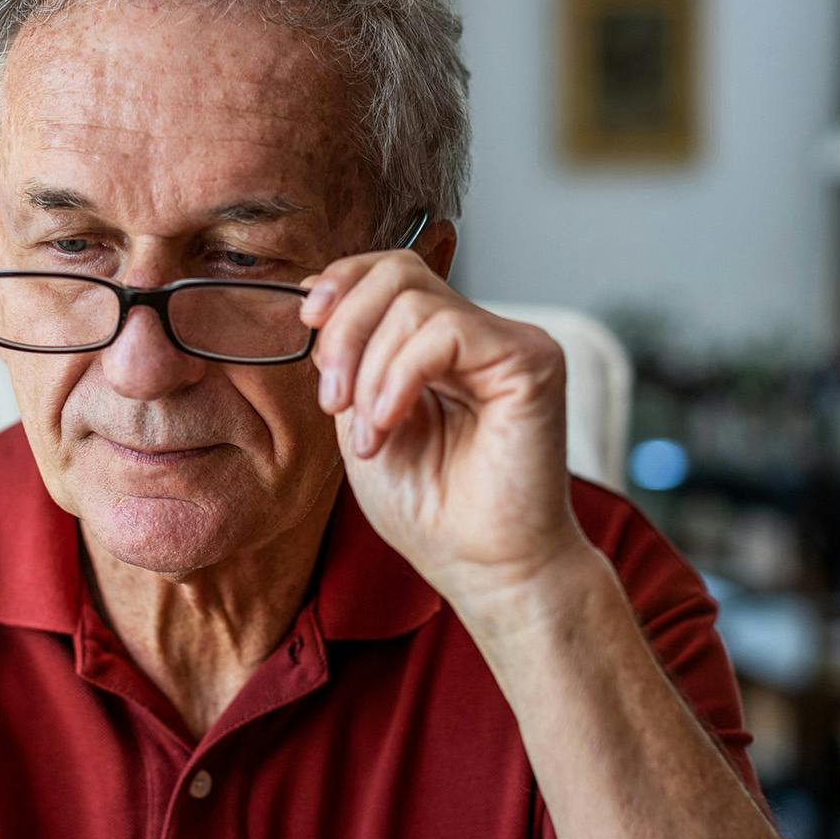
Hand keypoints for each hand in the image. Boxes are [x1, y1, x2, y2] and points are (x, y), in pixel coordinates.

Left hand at [298, 249, 593, 606]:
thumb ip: (349, 359)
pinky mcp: (532, 360)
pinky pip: (447, 332)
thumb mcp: (362, 419)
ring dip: (370, 372)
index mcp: (439, 343)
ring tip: (370, 435)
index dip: (342, 281)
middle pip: (398, 272)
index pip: (390, 270)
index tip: (307, 324)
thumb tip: (314, 295)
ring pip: (415, 304)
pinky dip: (401, 377)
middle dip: (345, 329)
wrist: (482, 567)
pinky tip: (390, 424)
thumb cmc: (429, 508)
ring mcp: (509, 342)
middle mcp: (479, 333)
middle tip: (332, 399)